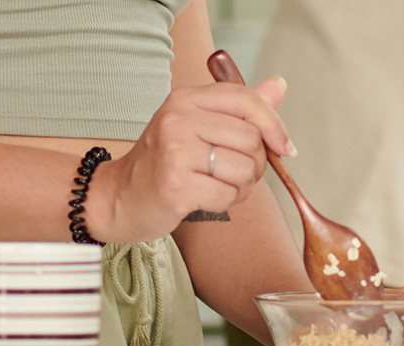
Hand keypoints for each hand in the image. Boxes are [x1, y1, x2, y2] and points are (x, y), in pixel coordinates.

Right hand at [89, 77, 294, 241]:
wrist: (119, 196)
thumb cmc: (164, 161)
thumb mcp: (197, 124)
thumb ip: (240, 108)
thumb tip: (280, 85)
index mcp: (185, 99)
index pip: (246, 100)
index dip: (274, 125)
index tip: (284, 147)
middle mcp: (178, 120)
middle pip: (251, 140)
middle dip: (255, 163)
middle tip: (233, 172)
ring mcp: (175, 153)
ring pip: (244, 170)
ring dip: (241, 186)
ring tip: (217, 185)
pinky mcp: (176, 186)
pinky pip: (228, 196)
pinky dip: (226, 202)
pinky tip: (205, 198)